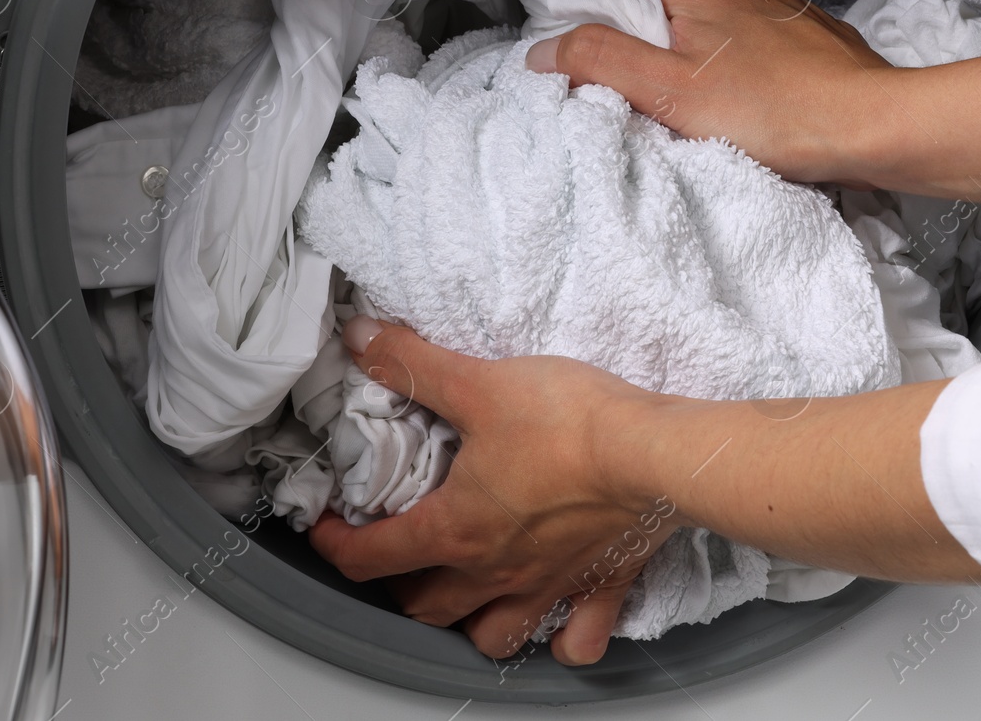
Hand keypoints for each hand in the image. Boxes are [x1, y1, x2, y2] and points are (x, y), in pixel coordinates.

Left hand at [309, 317, 676, 664]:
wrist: (654, 453)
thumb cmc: (571, 423)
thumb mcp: (479, 382)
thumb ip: (414, 364)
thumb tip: (359, 338)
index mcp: (457, 530)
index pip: (372, 557)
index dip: (336, 545)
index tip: (326, 529)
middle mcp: (495, 571)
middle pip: (425, 604)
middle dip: (397, 584)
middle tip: (392, 551)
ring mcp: (547, 587)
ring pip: (489, 635)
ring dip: (467, 623)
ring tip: (463, 594)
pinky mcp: (599, 586)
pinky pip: (573, 641)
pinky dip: (559, 640)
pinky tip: (556, 622)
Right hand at [525, 0, 894, 184]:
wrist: (871, 126)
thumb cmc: (772, 112)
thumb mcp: (669, 93)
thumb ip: (600, 63)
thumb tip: (545, 50)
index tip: (576, 46)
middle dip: (637, 36)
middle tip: (635, 90)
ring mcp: (777, 10)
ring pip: (711, 19)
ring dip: (692, 51)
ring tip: (697, 105)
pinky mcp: (811, 38)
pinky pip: (756, 40)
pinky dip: (740, 63)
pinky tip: (749, 102)